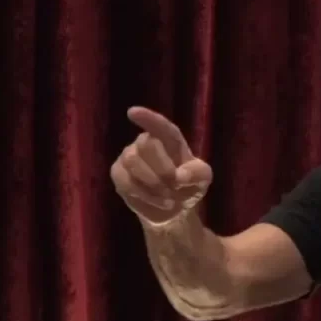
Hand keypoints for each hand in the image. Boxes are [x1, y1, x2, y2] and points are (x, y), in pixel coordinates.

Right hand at [110, 106, 212, 222]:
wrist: (173, 208)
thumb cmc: (188, 185)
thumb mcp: (202, 179)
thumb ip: (197, 173)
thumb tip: (180, 175)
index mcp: (170, 139)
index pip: (160, 126)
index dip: (148, 118)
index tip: (132, 112)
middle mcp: (145, 142)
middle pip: (146, 145)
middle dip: (163, 169)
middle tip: (175, 186)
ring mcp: (128, 156)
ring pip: (132, 162)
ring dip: (154, 184)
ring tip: (169, 198)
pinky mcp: (118, 173)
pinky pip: (125, 181)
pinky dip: (145, 195)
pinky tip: (158, 202)